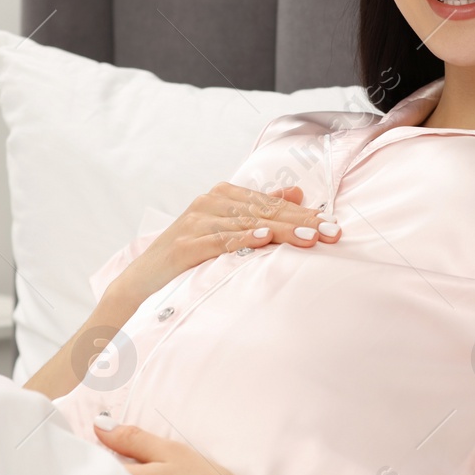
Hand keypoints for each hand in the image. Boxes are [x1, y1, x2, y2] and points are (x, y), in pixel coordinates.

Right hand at [109, 183, 339, 305]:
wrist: (141, 282)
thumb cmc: (188, 256)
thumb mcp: (225, 229)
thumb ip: (259, 208)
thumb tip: (296, 191)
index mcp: (222, 196)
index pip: (271, 203)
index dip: (304, 212)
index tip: (334, 224)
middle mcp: (209, 203)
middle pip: (264, 211)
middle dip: (301, 221)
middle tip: (331, 232)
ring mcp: (195, 223)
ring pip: (247, 224)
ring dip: (281, 229)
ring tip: (310, 236)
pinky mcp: (184, 245)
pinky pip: (219, 240)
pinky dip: (243, 239)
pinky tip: (265, 238)